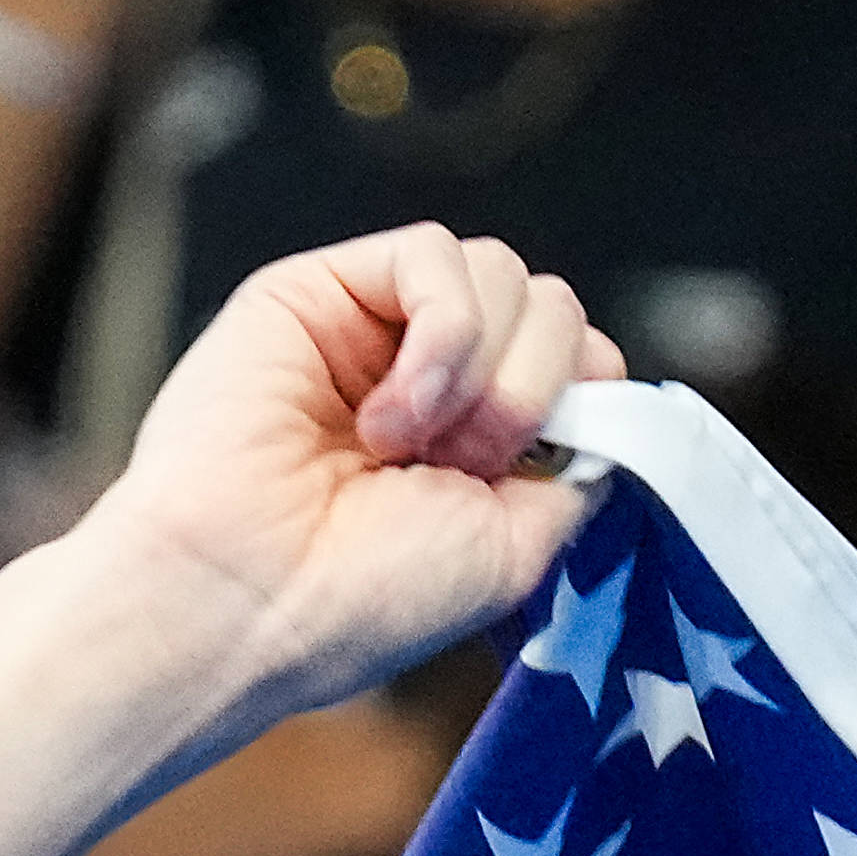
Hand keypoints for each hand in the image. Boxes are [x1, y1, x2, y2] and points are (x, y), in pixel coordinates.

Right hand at [81, 220, 620, 733]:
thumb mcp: (517, 544)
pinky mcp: (325, 287)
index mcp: (484, 440)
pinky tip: (391, 412)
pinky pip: (435, 255)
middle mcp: (436, 376)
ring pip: (504, 274)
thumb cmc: (368, 596)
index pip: (582, 360)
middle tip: (460, 469)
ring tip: (412, 446)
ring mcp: (379, 327)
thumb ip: (574, 462)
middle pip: (552, 307)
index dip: (582, 400)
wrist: (250, 600)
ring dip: (483, 372)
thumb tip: (606, 392)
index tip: (531, 476)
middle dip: (530, 392)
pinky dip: (442, 335)